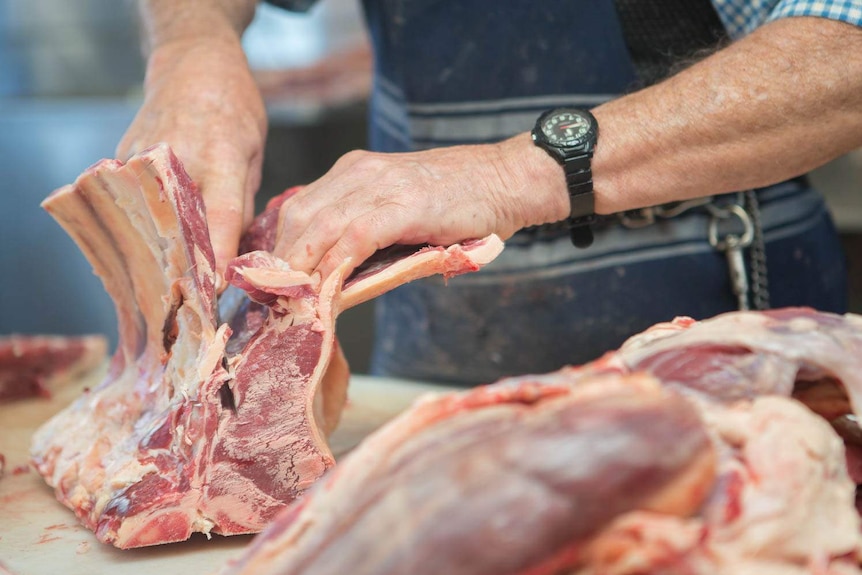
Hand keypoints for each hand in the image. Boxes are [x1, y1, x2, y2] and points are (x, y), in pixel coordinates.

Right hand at [116, 37, 266, 281]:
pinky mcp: (120, 164)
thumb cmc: (233, 109)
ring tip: (170, 299)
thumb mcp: (253, 153)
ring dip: (158, 262)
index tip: (217, 293)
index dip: (218, 258)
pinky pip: (129, 210)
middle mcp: (174, 159)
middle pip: (176, 228)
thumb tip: (235, 254)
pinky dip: (141, 236)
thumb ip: (241, 203)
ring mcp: (140, 161)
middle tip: (195, 311)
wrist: (191, 64)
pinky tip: (151, 263)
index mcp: (218, 155)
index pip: (218, 218)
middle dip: (186, 272)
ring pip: (146, 223)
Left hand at [272, 133, 569, 277]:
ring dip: (303, 270)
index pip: (300, 209)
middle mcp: (359, 172)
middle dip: (284, 263)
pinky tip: (327, 292)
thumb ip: (370, 237)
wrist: (509, 179)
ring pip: (320, 227)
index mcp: (354, 172)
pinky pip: (355, 238)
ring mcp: (381, 185)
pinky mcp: (403, 204)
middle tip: (277, 301)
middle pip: (299, 218)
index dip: (282, 249)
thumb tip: (338, 280)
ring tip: (294, 304)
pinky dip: (336, 267)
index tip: (273, 284)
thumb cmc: (462, 203)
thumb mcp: (403, 213)